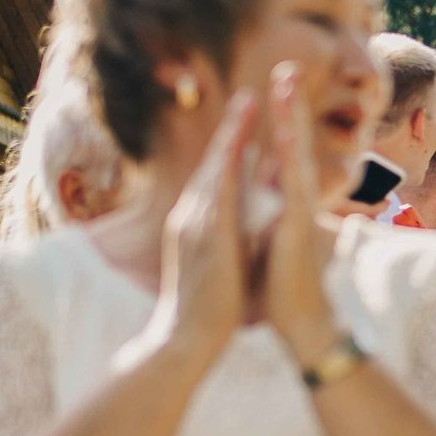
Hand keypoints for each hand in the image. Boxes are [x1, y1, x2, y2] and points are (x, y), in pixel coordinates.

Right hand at [149, 90, 258, 365]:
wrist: (185, 340)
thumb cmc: (206, 309)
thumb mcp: (216, 265)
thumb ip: (223, 242)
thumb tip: (234, 231)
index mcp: (194, 224)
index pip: (213, 177)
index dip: (228, 146)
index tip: (244, 121)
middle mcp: (190, 217)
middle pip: (212, 163)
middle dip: (231, 128)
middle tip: (249, 96)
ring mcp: (195, 224)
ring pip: (215, 169)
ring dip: (232, 135)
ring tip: (249, 105)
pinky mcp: (206, 237)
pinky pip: (219, 193)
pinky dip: (230, 166)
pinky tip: (241, 145)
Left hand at [255, 65, 341, 366]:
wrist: (297, 321)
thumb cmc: (282, 290)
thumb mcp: (269, 243)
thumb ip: (272, 219)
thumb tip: (270, 206)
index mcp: (284, 204)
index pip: (280, 153)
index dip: (278, 121)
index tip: (274, 91)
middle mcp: (295, 199)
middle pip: (290, 141)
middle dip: (288, 106)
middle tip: (288, 69)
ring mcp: (299, 206)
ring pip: (294, 149)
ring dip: (291, 113)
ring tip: (289, 79)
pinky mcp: (298, 219)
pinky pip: (293, 174)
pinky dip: (290, 147)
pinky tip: (286, 124)